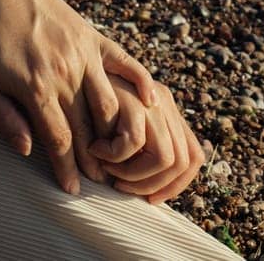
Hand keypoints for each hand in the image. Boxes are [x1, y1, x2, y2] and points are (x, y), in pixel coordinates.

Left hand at [0, 0, 158, 194]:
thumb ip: (3, 117)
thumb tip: (27, 150)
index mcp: (35, 86)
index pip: (58, 138)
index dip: (66, 167)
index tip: (73, 190)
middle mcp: (65, 71)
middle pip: (87, 126)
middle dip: (94, 159)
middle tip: (100, 183)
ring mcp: (83, 53)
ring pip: (110, 102)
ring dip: (117, 133)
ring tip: (119, 156)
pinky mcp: (92, 37)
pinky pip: (125, 63)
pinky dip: (141, 83)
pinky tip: (151, 104)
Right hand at [91, 78, 205, 205]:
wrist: (69, 64)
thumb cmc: (88, 100)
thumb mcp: (121, 122)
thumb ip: (140, 145)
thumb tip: (151, 189)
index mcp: (167, 111)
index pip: (193, 156)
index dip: (176, 185)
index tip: (149, 199)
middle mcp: (165, 105)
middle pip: (183, 162)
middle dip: (152, 186)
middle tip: (120, 187)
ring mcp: (150, 101)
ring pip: (164, 158)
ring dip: (133, 175)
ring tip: (106, 170)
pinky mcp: (129, 98)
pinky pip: (133, 142)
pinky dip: (114, 156)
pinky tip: (95, 150)